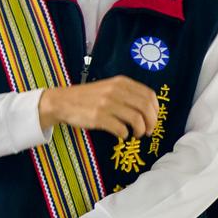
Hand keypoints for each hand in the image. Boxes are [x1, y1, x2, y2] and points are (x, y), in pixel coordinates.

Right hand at [39, 77, 158, 140]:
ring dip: (139, 130)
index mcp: (120, 82)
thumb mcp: (108, 87)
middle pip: (145, 108)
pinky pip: (121, 129)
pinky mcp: (98, 117)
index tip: (153, 118)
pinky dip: (125, 135)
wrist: (61, 101)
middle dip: (151, 122)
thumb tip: (148, 110)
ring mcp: (107, 104)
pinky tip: (121, 135)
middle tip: (148, 130)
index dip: (155, 110)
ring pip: (136, 119)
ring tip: (136, 134)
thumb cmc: (87, 97)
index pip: (149, 95)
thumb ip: (126, 93)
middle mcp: (115, 91)